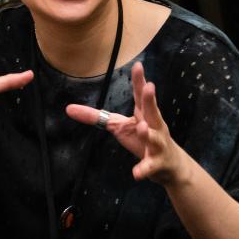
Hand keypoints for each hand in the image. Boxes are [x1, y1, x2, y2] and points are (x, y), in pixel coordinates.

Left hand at [65, 62, 191, 185]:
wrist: (169, 165)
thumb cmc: (143, 139)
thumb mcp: (119, 126)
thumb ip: (96, 117)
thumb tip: (68, 108)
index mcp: (145, 114)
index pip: (141, 95)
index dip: (139, 81)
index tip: (138, 66)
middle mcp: (154, 125)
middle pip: (152, 111)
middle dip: (150, 99)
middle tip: (149, 86)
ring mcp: (157, 144)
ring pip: (153, 138)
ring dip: (148, 133)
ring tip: (142, 128)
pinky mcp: (156, 163)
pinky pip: (149, 166)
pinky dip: (143, 169)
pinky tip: (136, 173)